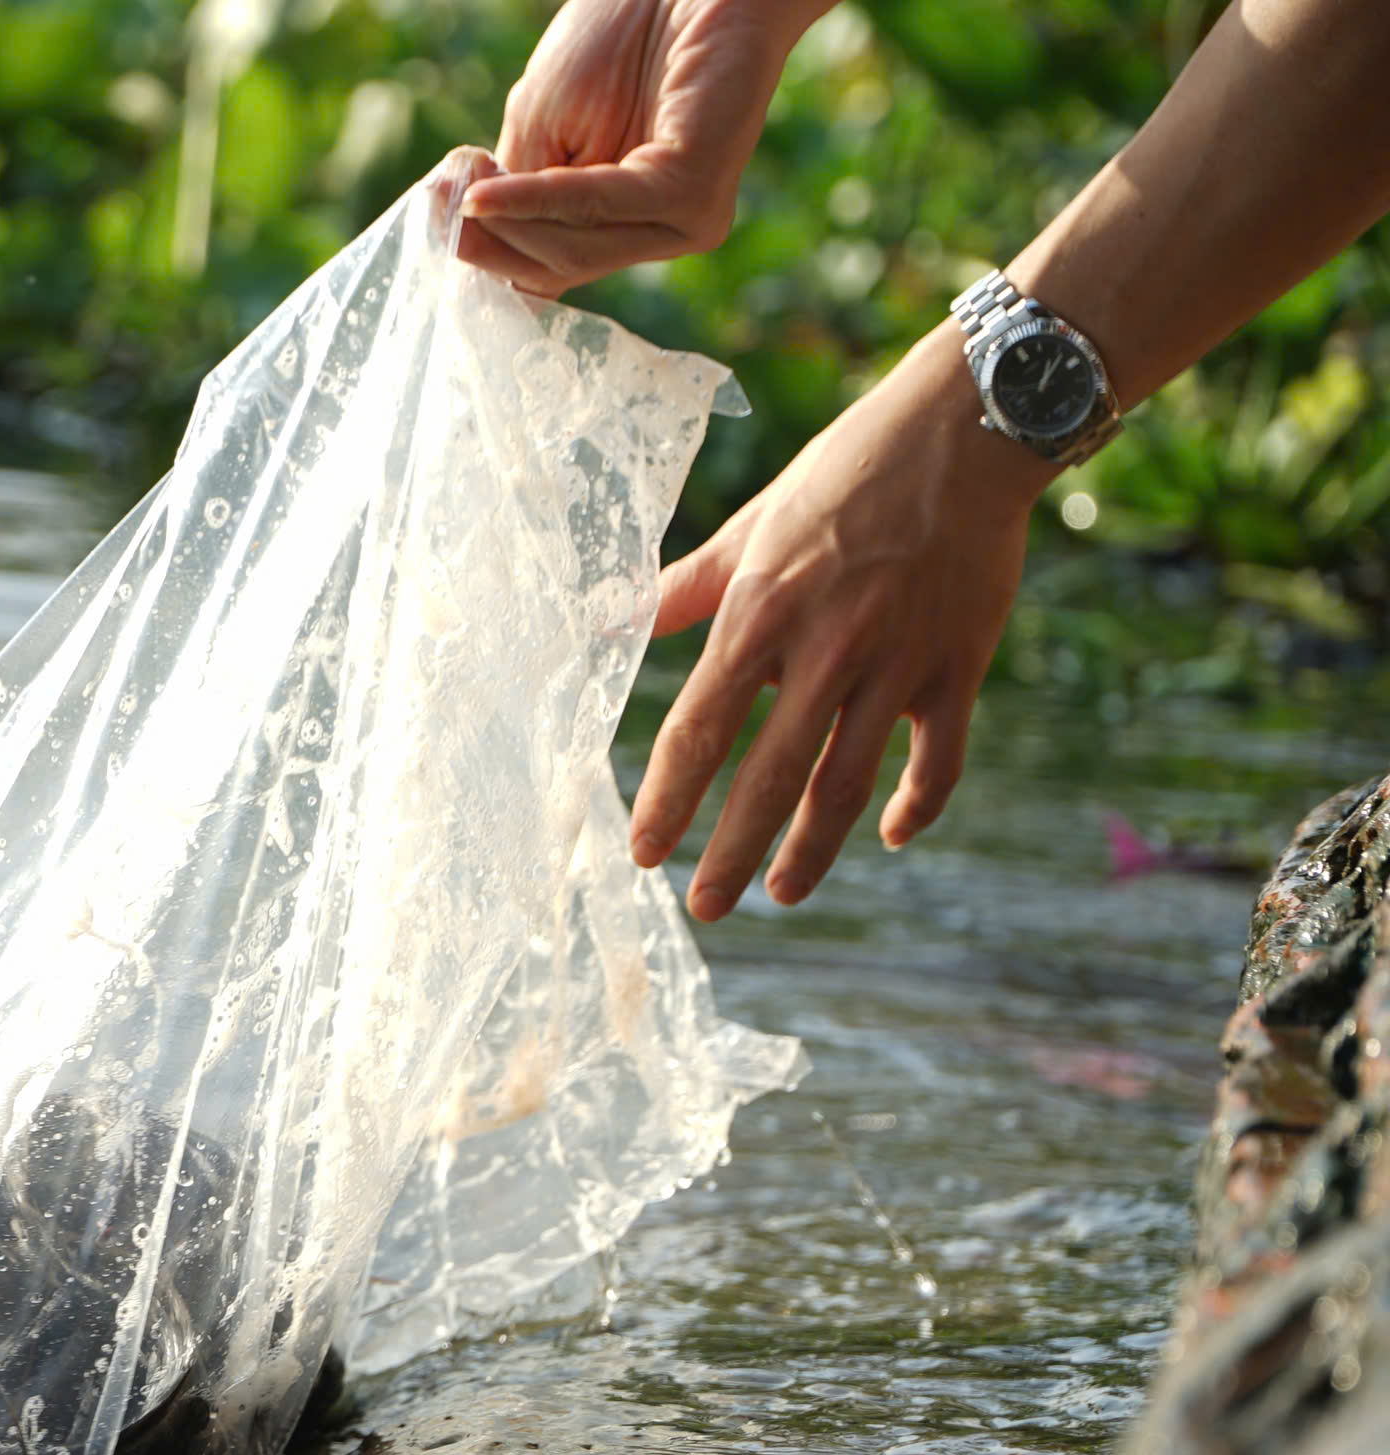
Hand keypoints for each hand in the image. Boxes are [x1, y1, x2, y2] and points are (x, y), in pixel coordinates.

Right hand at [458, 0, 815, 296]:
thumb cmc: (621, 37)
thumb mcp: (545, 127)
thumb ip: (515, 187)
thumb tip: (460, 233)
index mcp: (626, 223)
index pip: (545, 267)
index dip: (485, 252)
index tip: (437, 210)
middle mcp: (659, 233)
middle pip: (555, 270)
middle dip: (491, 244)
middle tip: (445, 204)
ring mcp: (683, 221)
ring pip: (574, 252)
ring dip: (510, 223)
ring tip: (467, 191)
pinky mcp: (694, 191)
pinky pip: (600, 208)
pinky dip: (538, 200)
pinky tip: (487, 195)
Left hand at [629, 333, 1055, 919]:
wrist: (966, 432)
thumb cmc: (843, 475)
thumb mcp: (750, 527)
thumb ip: (681, 589)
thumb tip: (601, 623)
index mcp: (762, 613)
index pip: (701, 728)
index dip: (669, 798)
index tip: (644, 851)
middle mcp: (827, 648)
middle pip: (770, 776)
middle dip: (732, 852)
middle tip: (705, 908)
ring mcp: (898, 663)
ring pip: (848, 783)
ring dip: (812, 849)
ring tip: (781, 893)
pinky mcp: (959, 667)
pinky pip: (939, 759)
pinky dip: (918, 805)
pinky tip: (893, 837)